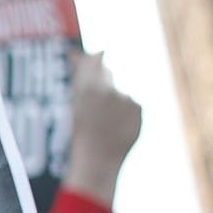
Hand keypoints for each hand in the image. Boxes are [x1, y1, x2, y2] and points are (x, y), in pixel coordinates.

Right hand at [61, 51, 142, 207]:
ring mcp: (125, 100)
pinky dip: (125, 114)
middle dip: (101, 84)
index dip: (94, 59)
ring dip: (113, 103)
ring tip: (103, 125)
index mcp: (86, 88)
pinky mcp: (138, 109)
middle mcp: (108, 90)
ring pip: (119, 93)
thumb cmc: (79, 135)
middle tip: (94, 107)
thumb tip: (99, 50)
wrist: (97, 162)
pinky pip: (131, 105)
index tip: (95, 58)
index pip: (94, 60)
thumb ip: (86, 74)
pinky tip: (115, 128)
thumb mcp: (74, 104)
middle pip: (107, 75)